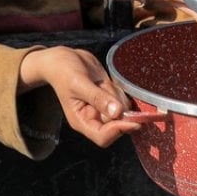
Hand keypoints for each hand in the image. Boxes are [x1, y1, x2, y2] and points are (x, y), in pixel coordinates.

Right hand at [18, 46, 140, 147]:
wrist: (63, 58)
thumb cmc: (64, 71)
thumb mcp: (79, 83)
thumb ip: (98, 98)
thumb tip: (117, 112)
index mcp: (81, 121)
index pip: (103, 137)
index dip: (119, 131)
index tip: (133, 120)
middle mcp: (93, 119)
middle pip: (117, 126)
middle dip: (119, 109)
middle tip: (107, 88)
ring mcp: (102, 109)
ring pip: (123, 111)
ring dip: (117, 96)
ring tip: (101, 82)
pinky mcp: (109, 100)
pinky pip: (123, 100)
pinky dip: (119, 90)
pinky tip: (105, 81)